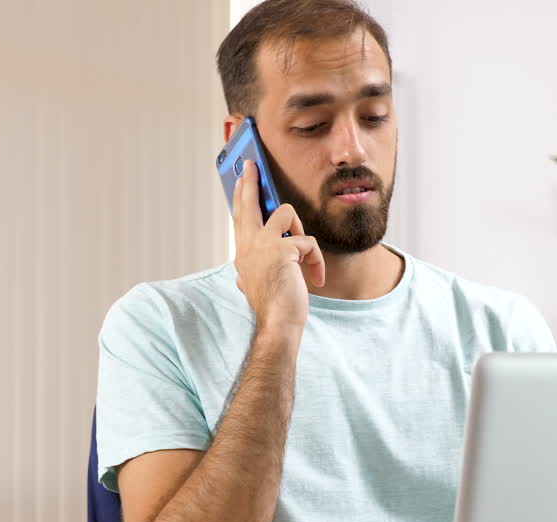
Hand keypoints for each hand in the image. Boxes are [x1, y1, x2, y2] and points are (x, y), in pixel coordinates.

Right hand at [232, 160, 324, 337]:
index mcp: (243, 251)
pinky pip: (308, 242)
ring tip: (303, 257)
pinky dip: (315, 261)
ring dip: (301, 232)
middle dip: (251, 181)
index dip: (241, 195)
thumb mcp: (254, 283)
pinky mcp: (283, 249)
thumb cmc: (271, 305)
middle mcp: (248, 244)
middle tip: (252, 163)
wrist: (278, 323)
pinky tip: (314, 278)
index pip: (240, 216)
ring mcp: (264, 244)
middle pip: (250, 202)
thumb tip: (240, 272)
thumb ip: (249, 269)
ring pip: (286, 213)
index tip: (242, 177)